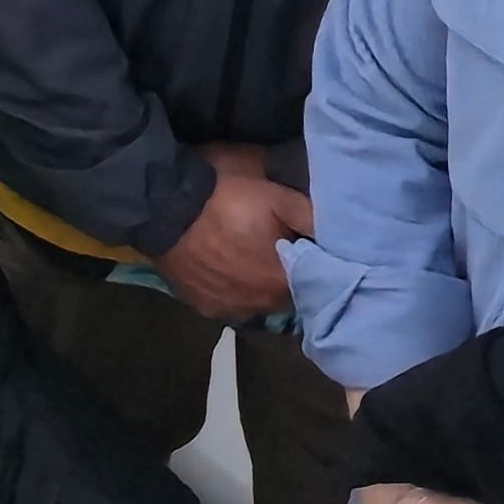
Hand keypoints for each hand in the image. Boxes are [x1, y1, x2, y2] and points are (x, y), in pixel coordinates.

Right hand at [162, 150, 314, 325]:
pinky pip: (227, 302)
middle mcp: (259, 305)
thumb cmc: (226, 198)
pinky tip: (222, 267)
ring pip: (255, 301)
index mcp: (282, 280)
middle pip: (283, 294)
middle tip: (272, 246)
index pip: (311, 282)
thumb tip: (338, 233)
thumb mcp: (276, 194)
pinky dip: (229, 289)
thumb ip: (310, 216)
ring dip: (256, 284)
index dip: (307, 262)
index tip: (299, 243)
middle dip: (282, 274)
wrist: (165, 207)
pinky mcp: (203, 306)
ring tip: (244, 255)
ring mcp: (228, 309)